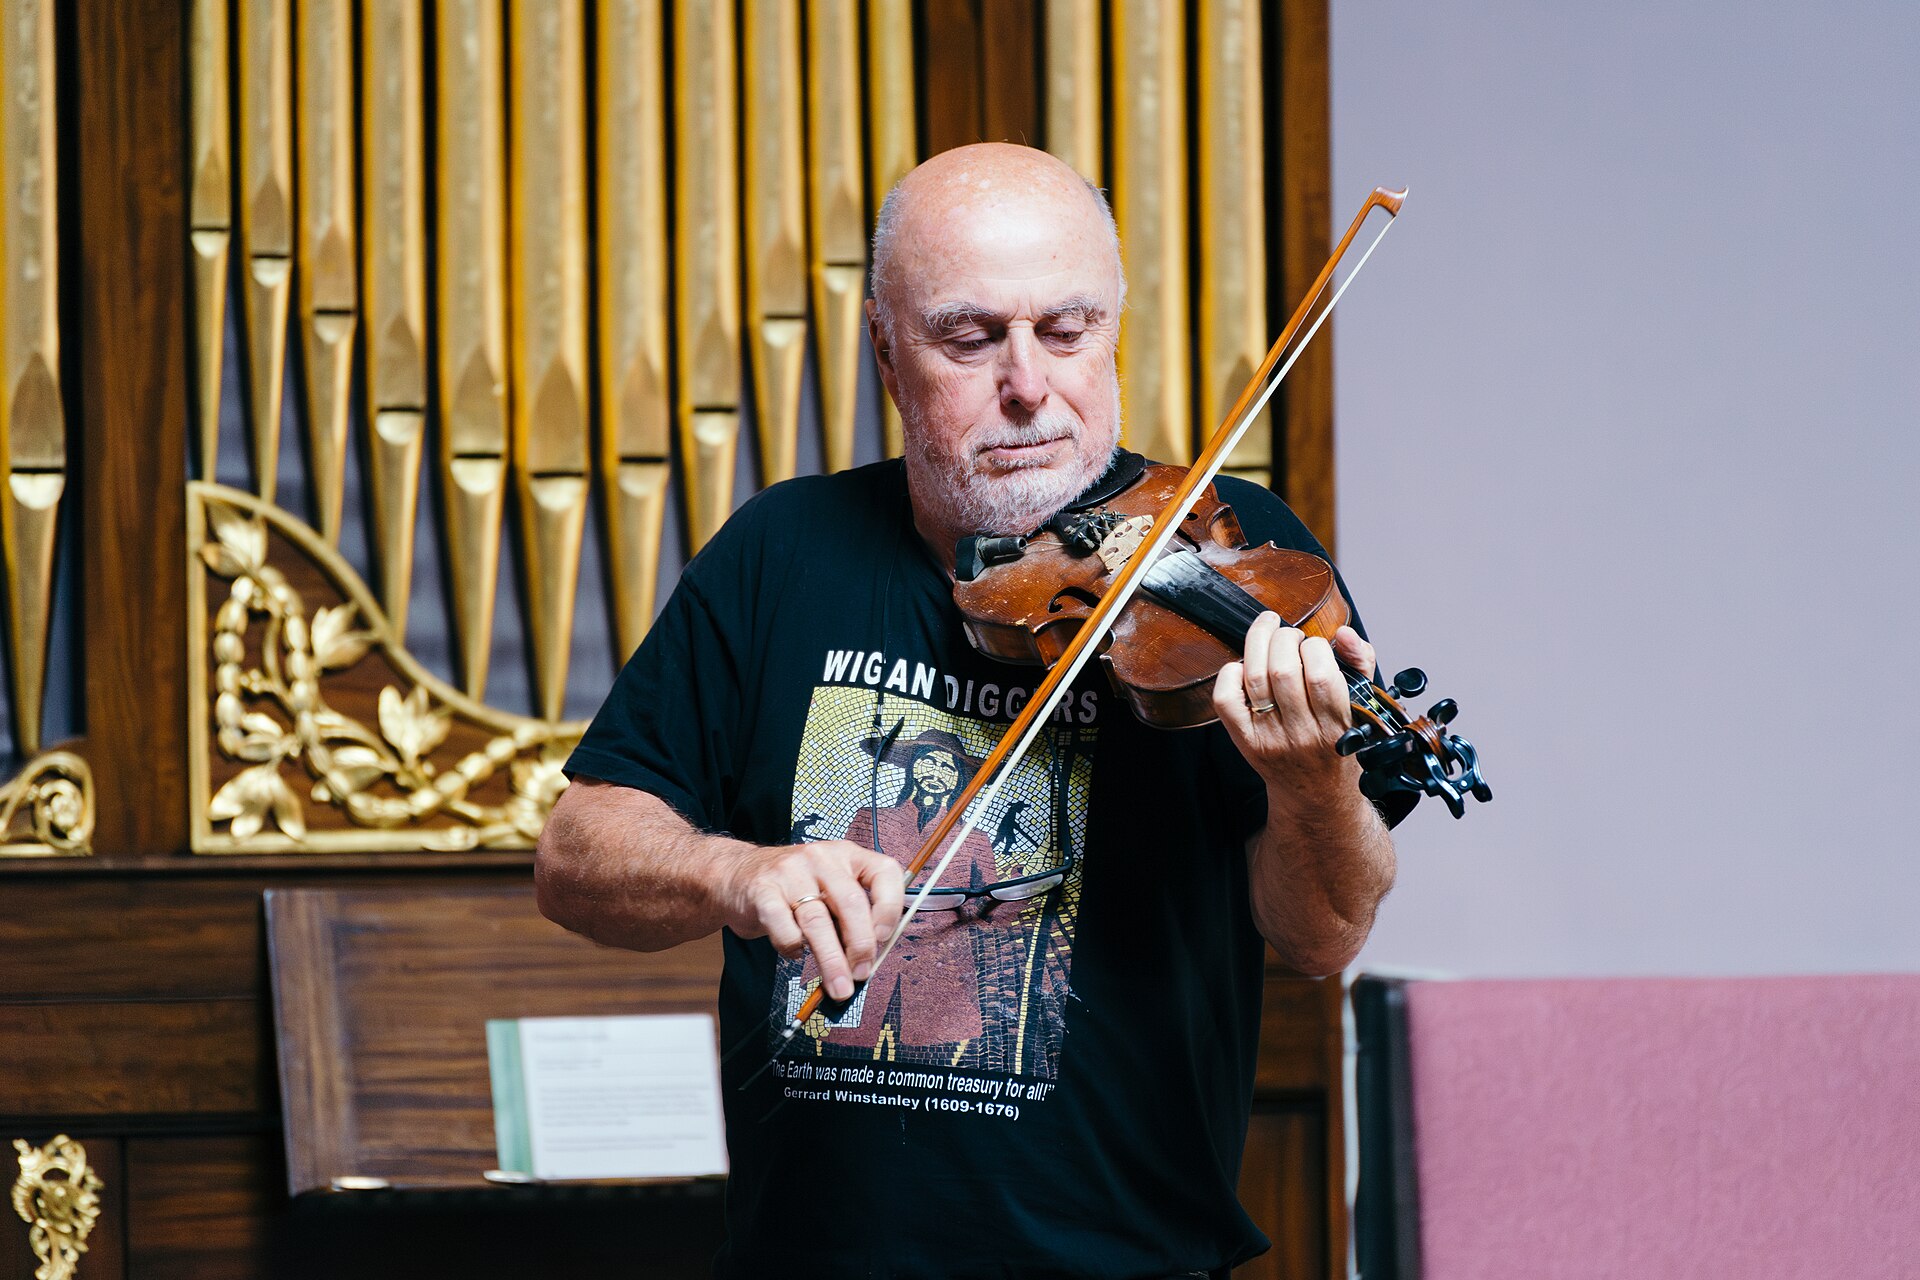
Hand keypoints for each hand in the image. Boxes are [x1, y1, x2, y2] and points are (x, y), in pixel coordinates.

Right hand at [722, 840, 905, 1000]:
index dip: (890, 908)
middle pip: (851, 903)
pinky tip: (796, 952)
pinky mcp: (763, 892)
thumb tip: (871, 958)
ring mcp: (790, 873)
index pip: (884, 872)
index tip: (884, 938)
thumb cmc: (792, 888)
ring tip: (838, 986)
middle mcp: (821, 859)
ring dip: (832, 962)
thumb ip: (852, 916)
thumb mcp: (829, 888)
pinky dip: (793, 949)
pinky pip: (785, 930)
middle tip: (861, 973)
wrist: (735, 875)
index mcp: (847, 855)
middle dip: (860, 946)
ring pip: (818, 922)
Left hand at [1213, 617, 1374, 811]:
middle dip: (1285, 639)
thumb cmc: (1341, 745)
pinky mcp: (1245, 741)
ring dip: (1259, 643)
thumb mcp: (1364, 706)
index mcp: (1336, 726)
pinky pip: (1226, 700)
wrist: (1317, 795)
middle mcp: (1301, 735)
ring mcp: (1269, 738)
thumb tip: (1342, 633)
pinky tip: (1244, 666)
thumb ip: (1360, 662)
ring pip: (1255, 678)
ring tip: (1269, 635)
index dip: (1315, 646)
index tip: (1316, 645)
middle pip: (1282, 671)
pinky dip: (1230, 673)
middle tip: (1290, 636)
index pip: (1321, 674)